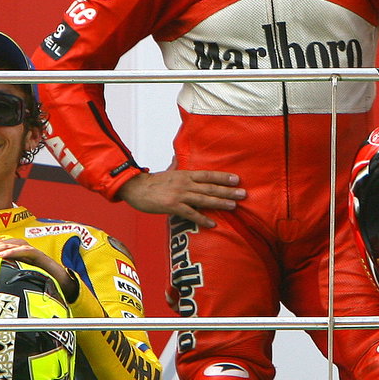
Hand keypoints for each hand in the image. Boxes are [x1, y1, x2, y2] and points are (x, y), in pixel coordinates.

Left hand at [0, 237, 77, 301]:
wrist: (64, 286)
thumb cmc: (40, 283)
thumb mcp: (16, 282)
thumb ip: (3, 280)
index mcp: (14, 254)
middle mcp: (21, 250)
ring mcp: (31, 252)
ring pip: (9, 245)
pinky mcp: (41, 257)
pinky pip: (26, 251)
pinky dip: (14, 252)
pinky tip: (2, 256)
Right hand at [120, 168, 245, 228]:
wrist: (135, 188)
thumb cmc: (151, 182)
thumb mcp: (167, 171)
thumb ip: (175, 165)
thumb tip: (177, 156)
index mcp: (185, 174)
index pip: (208, 175)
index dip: (223, 177)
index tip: (237, 179)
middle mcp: (185, 183)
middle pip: (210, 187)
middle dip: (228, 190)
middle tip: (243, 194)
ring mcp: (179, 195)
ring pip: (204, 199)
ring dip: (220, 202)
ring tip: (234, 206)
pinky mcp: (172, 206)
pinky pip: (190, 213)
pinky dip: (202, 218)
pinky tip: (212, 223)